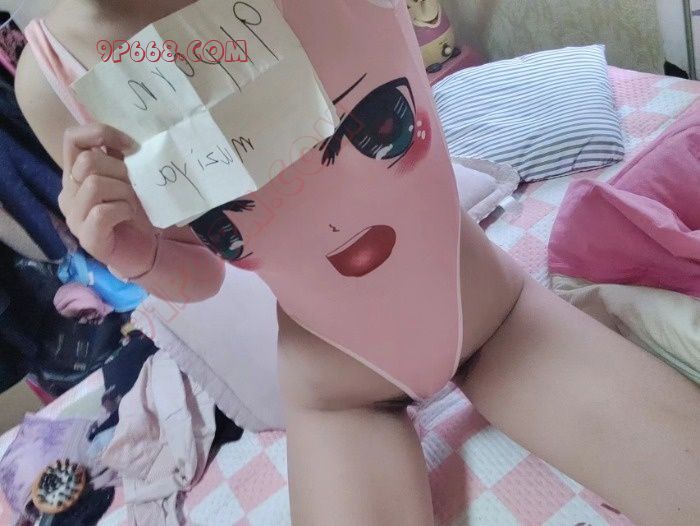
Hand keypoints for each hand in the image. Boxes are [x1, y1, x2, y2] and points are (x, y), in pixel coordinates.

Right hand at [59, 123, 156, 278]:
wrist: (146, 248)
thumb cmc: (136, 211)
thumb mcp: (129, 178)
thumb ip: (122, 158)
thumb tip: (129, 138)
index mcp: (76, 174)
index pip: (72, 138)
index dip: (101, 133)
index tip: (131, 146)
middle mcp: (68, 193)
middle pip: (88, 162)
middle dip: (120, 170)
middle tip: (136, 186)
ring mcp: (74, 216)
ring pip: (95, 185)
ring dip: (124, 191)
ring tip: (133, 203)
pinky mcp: (87, 237)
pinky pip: (102, 212)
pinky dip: (123, 209)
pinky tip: (130, 215)